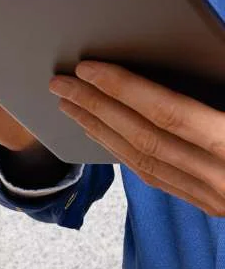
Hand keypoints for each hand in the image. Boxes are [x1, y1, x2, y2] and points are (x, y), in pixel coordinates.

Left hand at [51, 61, 224, 215]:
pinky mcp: (209, 203)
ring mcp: (213, 195)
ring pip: (141, 162)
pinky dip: (121, 153)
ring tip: (69, 105)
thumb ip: (216, 86)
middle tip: (60, 85)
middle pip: (142, 138)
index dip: (123, 89)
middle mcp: (220, 175)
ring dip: (99, 130)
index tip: (86, 70)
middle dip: (96, 106)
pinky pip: (153, 178)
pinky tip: (100, 134)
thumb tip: (168, 65)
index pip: (166, 113)